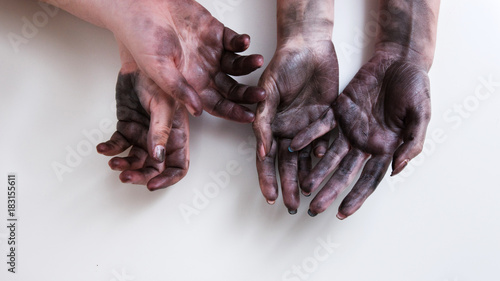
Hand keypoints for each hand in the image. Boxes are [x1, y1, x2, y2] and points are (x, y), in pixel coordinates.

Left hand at [96, 63, 188, 190]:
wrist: (137, 59)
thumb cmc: (157, 77)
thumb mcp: (163, 104)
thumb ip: (161, 132)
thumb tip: (158, 157)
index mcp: (176, 134)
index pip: (178, 165)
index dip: (167, 179)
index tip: (152, 184)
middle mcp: (160, 137)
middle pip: (154, 167)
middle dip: (141, 175)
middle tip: (125, 176)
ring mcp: (142, 133)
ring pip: (135, 159)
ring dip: (123, 164)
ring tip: (112, 162)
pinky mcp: (126, 126)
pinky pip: (118, 144)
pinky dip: (110, 148)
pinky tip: (102, 148)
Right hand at [107, 0, 264, 120]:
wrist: (140, 5)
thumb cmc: (142, 37)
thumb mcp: (158, 69)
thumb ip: (179, 90)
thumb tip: (198, 111)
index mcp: (191, 85)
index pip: (217, 105)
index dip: (233, 112)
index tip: (249, 116)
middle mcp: (204, 71)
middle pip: (232, 88)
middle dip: (247, 93)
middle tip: (261, 94)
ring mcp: (211, 52)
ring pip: (237, 65)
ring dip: (248, 65)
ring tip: (256, 60)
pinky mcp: (215, 33)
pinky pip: (234, 41)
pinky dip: (241, 43)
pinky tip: (245, 42)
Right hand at [253, 39, 338, 212]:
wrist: (309, 47)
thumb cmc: (282, 65)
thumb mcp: (267, 91)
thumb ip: (263, 120)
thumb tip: (260, 150)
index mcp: (271, 126)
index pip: (266, 159)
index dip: (267, 178)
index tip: (270, 196)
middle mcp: (288, 131)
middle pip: (287, 165)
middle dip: (288, 186)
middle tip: (292, 206)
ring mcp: (308, 127)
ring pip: (306, 159)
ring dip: (306, 178)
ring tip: (309, 197)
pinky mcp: (327, 120)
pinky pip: (325, 141)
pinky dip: (323, 153)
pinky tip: (323, 162)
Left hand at [291, 50, 430, 217]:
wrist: (400, 60)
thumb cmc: (415, 88)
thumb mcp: (421, 116)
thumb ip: (412, 143)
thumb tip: (397, 169)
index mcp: (384, 147)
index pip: (368, 179)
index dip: (356, 196)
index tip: (341, 213)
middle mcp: (363, 142)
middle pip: (344, 172)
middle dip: (330, 190)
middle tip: (315, 207)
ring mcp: (349, 128)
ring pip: (329, 154)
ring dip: (316, 169)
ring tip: (302, 185)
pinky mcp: (337, 111)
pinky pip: (320, 126)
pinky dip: (308, 136)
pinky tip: (295, 146)